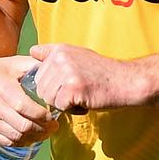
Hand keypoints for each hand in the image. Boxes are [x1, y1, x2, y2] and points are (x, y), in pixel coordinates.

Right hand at [0, 54, 59, 146]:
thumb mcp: (13, 63)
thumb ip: (34, 66)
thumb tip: (57, 69)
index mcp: (2, 88)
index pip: (27, 109)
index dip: (43, 117)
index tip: (54, 117)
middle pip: (23, 127)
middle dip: (43, 130)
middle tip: (53, 127)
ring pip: (15, 137)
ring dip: (33, 138)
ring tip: (44, 133)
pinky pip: (5, 141)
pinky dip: (20, 142)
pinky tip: (29, 137)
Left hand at [29, 44, 148, 112]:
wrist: (126, 81)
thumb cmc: (102, 73)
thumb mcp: (77, 55)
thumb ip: (53, 55)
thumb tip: (32, 51)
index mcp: (59, 49)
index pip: (36, 72)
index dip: (49, 82)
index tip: (65, 82)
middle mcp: (60, 58)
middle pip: (41, 87)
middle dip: (56, 95)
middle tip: (78, 90)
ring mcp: (66, 72)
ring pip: (48, 98)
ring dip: (64, 103)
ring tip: (82, 95)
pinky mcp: (72, 88)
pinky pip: (60, 107)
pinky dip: (73, 110)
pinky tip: (86, 101)